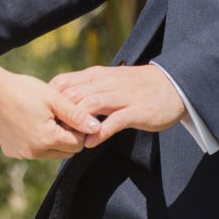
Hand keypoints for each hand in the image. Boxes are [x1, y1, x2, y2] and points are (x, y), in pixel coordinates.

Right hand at [0, 70, 98, 160]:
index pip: (77, 144)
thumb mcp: (54, 98)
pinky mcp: (11, 151)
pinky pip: (34, 151)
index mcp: (46, 139)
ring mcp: (21, 154)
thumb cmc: (24, 90)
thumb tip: (96, 127)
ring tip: (45, 117)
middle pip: (65, 151)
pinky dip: (37, 140)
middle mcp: (33, 152)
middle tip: (60, 115)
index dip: (79, 130)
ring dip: (53, 139)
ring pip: (50, 153)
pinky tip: (31, 122)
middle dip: (68, 136)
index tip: (73, 114)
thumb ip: (77, 115)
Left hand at [51, 65, 186, 147]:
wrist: (174, 85)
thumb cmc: (138, 86)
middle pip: (72, 95)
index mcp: (97, 75)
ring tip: (68, 140)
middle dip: (58, 115)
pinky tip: (90, 143)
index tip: (43, 118)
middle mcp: (106, 83)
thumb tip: (64, 102)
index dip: (49, 100)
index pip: (63, 83)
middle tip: (51, 134)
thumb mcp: (110, 81)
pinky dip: (98, 133)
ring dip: (75, 124)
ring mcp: (121, 96)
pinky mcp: (136, 111)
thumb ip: (89, 89)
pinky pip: (113, 121)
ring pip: (89, 106)